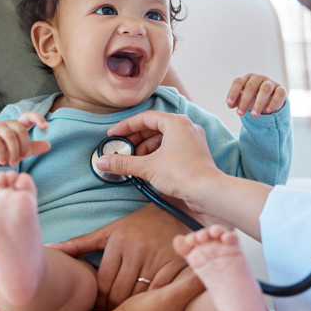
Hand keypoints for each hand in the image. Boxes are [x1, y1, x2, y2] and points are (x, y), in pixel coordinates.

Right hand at [0, 111, 50, 165]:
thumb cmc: (6, 149)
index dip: (37, 118)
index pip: (28, 116)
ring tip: (13, 163)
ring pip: (9, 136)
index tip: (45, 127)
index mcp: (18, 124)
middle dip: (23, 146)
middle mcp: (7, 124)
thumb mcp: (22, 149)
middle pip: (20, 129)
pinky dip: (2, 154)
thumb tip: (49, 145)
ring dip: (14, 151)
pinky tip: (3, 162)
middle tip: (21, 158)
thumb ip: (34, 147)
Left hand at [47, 203, 190, 310]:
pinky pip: (161, 292)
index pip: (103, 284)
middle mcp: (137, 249)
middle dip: (113, 310)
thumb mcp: (109, 231)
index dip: (98, 303)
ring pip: (140, 296)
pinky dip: (154, 303)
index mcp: (118, 241)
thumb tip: (49, 249)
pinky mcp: (177, 263)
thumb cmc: (137, 225)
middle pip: (120, 294)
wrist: (175, 210)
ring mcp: (158, 257)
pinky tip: (150, 308)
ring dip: (133, 310)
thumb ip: (79, 244)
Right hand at [98, 111, 222, 204]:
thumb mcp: (147, 167)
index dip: (126, 127)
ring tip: (133, 161)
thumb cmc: (183, 173)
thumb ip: (123, 163)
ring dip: (145, 148)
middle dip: (135, 139)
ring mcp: (192, 140)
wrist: (208, 191)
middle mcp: (186, 127)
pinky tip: (147, 167)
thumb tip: (102, 162)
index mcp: (176, 122)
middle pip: (154, 128)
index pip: (145, 118)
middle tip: (121, 149)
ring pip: (163, 139)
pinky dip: (157, 155)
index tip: (113, 135)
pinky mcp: (194, 154)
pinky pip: (171, 148)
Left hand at [226, 73, 286, 116]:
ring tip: (254, 115)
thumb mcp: (243, 100)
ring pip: (265, 89)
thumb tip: (230, 104)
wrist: (270, 100)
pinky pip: (279, 94)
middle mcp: (259, 78)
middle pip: (251, 86)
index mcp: (247, 78)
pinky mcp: (281, 89)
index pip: (238, 81)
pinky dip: (273, 102)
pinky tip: (267, 111)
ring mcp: (270, 83)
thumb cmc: (253, 98)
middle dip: (244, 100)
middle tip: (240, 113)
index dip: (233, 92)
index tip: (229, 104)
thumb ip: (235, 101)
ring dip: (259, 103)